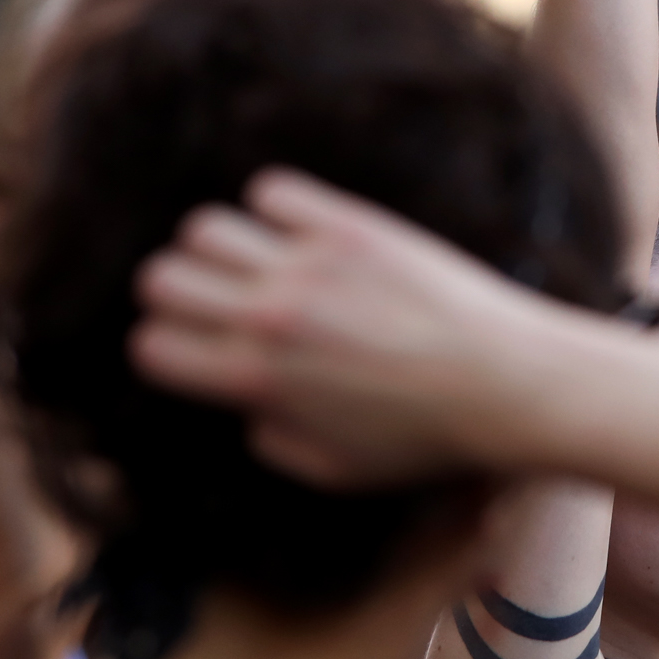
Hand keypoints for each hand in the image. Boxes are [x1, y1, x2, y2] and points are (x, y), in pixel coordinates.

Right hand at [132, 169, 569, 488]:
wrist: (506, 380)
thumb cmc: (424, 437)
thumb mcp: (335, 468)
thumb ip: (271, 438)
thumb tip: (246, 398)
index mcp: (255, 382)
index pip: (152, 346)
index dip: (164, 347)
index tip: (193, 346)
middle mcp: (269, 318)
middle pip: (162, 277)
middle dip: (177, 291)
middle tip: (216, 299)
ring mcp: (308, 266)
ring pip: (205, 227)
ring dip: (218, 244)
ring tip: (253, 259)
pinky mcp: (351, 226)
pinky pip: (273, 190)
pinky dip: (273, 206)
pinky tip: (299, 228)